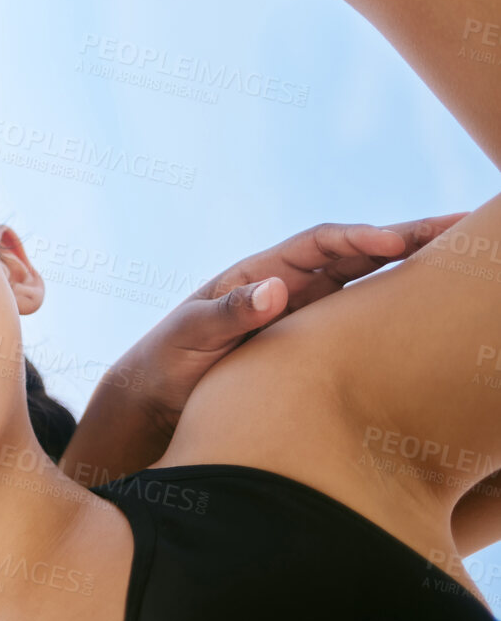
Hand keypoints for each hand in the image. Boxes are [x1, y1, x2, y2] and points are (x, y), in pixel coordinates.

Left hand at [60, 215, 462, 485]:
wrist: (159, 394)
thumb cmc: (169, 361)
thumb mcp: (191, 335)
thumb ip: (229, 313)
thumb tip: (275, 290)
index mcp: (259, 273)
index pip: (318, 244)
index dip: (358, 238)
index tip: (395, 241)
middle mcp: (288, 283)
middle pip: (355, 251)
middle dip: (405, 236)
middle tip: (460, 226)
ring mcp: (306, 309)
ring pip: (367, 279)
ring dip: (411, 264)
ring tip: (462, 252)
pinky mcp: (315, 338)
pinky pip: (363, 314)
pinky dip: (397, 302)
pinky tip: (433, 303)